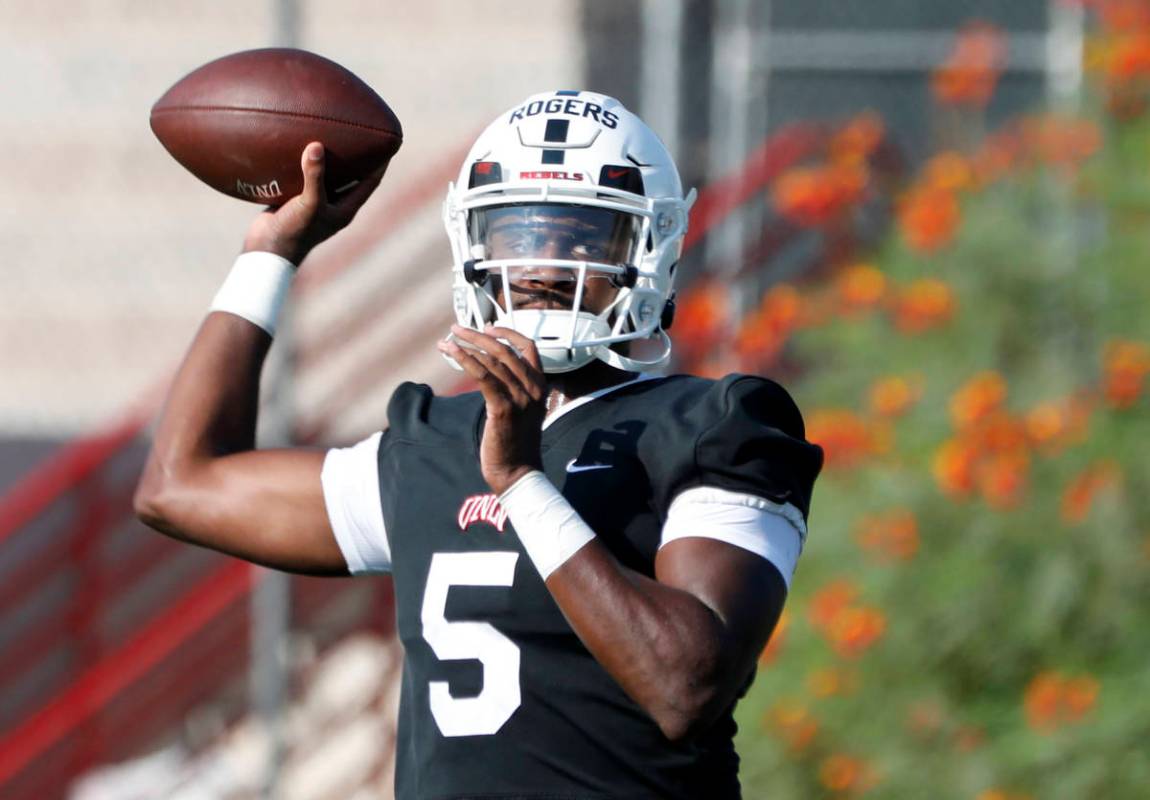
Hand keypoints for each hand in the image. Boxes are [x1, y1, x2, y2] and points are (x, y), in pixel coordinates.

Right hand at [242, 142, 384, 264]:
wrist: (266, 250)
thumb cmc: (294, 232)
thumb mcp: (308, 203)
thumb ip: (315, 176)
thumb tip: (317, 145)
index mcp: (346, 209)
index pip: (371, 181)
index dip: (380, 162)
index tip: (386, 141)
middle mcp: (333, 205)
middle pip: (351, 175)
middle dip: (355, 155)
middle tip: (358, 130)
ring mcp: (314, 202)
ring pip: (326, 174)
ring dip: (328, 156)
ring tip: (329, 130)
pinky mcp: (295, 199)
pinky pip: (303, 176)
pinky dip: (303, 161)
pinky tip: (298, 142)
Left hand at [438, 324, 546, 494]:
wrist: (518, 472)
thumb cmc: (516, 442)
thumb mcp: (523, 409)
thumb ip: (515, 387)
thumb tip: (492, 369)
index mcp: (540, 385)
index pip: (528, 347)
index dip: (507, 333)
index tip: (487, 328)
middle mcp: (533, 388)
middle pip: (504, 349)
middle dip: (478, 335)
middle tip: (457, 328)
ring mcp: (520, 398)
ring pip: (492, 360)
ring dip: (466, 346)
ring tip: (447, 340)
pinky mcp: (503, 409)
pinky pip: (483, 377)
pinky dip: (465, 359)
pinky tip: (451, 351)